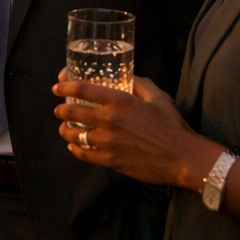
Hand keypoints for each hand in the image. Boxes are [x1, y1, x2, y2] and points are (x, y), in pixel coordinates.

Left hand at [51, 76, 222, 190]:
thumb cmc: (173, 126)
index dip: (65, 86)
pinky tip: (74, 146)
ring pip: (73, 134)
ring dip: (65, 130)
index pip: (82, 89)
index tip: (57, 87)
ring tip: (64, 129)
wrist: (183, 157)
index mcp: (120, 100)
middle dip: (61, 110)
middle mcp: (109, 120)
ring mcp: (108, 142)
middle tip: (59, 110)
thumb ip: (140, 84)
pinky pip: (83, 154)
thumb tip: (129, 77)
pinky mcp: (110, 161)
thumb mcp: (158, 97)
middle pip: (72, 112)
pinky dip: (75, 149)